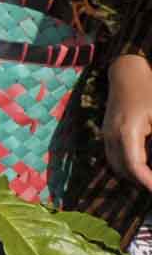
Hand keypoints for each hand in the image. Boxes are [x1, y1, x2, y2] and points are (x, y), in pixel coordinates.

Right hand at [105, 54, 151, 193]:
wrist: (126, 72)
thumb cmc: (148, 90)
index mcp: (127, 132)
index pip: (135, 167)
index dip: (148, 182)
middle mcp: (112, 136)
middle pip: (123, 170)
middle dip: (141, 182)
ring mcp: (107, 134)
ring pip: (116, 166)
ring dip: (133, 175)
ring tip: (149, 177)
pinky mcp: (107, 132)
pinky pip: (114, 157)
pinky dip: (127, 166)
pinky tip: (143, 166)